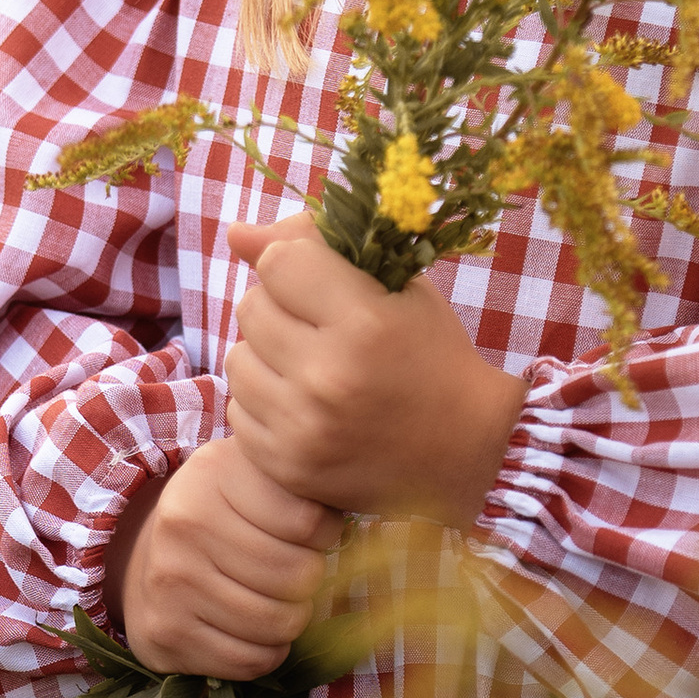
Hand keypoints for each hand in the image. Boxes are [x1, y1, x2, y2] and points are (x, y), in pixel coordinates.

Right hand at [108, 433, 338, 678]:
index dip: (327, 534)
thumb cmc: (227, 513)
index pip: (309, 521)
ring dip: (292, 619)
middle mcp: (185, 525)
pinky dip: (268, 652)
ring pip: (277, 623)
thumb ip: (303, 484)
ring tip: (280, 600)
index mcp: (215, 474)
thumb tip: (354, 504)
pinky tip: (257, 630)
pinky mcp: (167, 633)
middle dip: (310, 581)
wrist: (147, 557)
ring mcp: (171, 582)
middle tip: (298, 573)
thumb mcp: (257, 476)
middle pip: (297, 576)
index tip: (314, 535)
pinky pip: (251, 661)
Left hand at [222, 216, 528, 526]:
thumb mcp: (397, 288)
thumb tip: (236, 233)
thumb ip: (316, 249)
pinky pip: (238, 409)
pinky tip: (305, 405)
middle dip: (280, 308)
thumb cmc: (430, 355)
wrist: (462, 450)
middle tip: (320, 328)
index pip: (279, 262)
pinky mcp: (286, 464)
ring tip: (311, 367)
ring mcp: (303, 426)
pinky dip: (265, 402)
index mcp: (364, 323)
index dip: (299, 265)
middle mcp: (328, 375)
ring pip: (236, 357)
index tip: (323, 284)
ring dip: (266, 355)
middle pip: (251, 307)